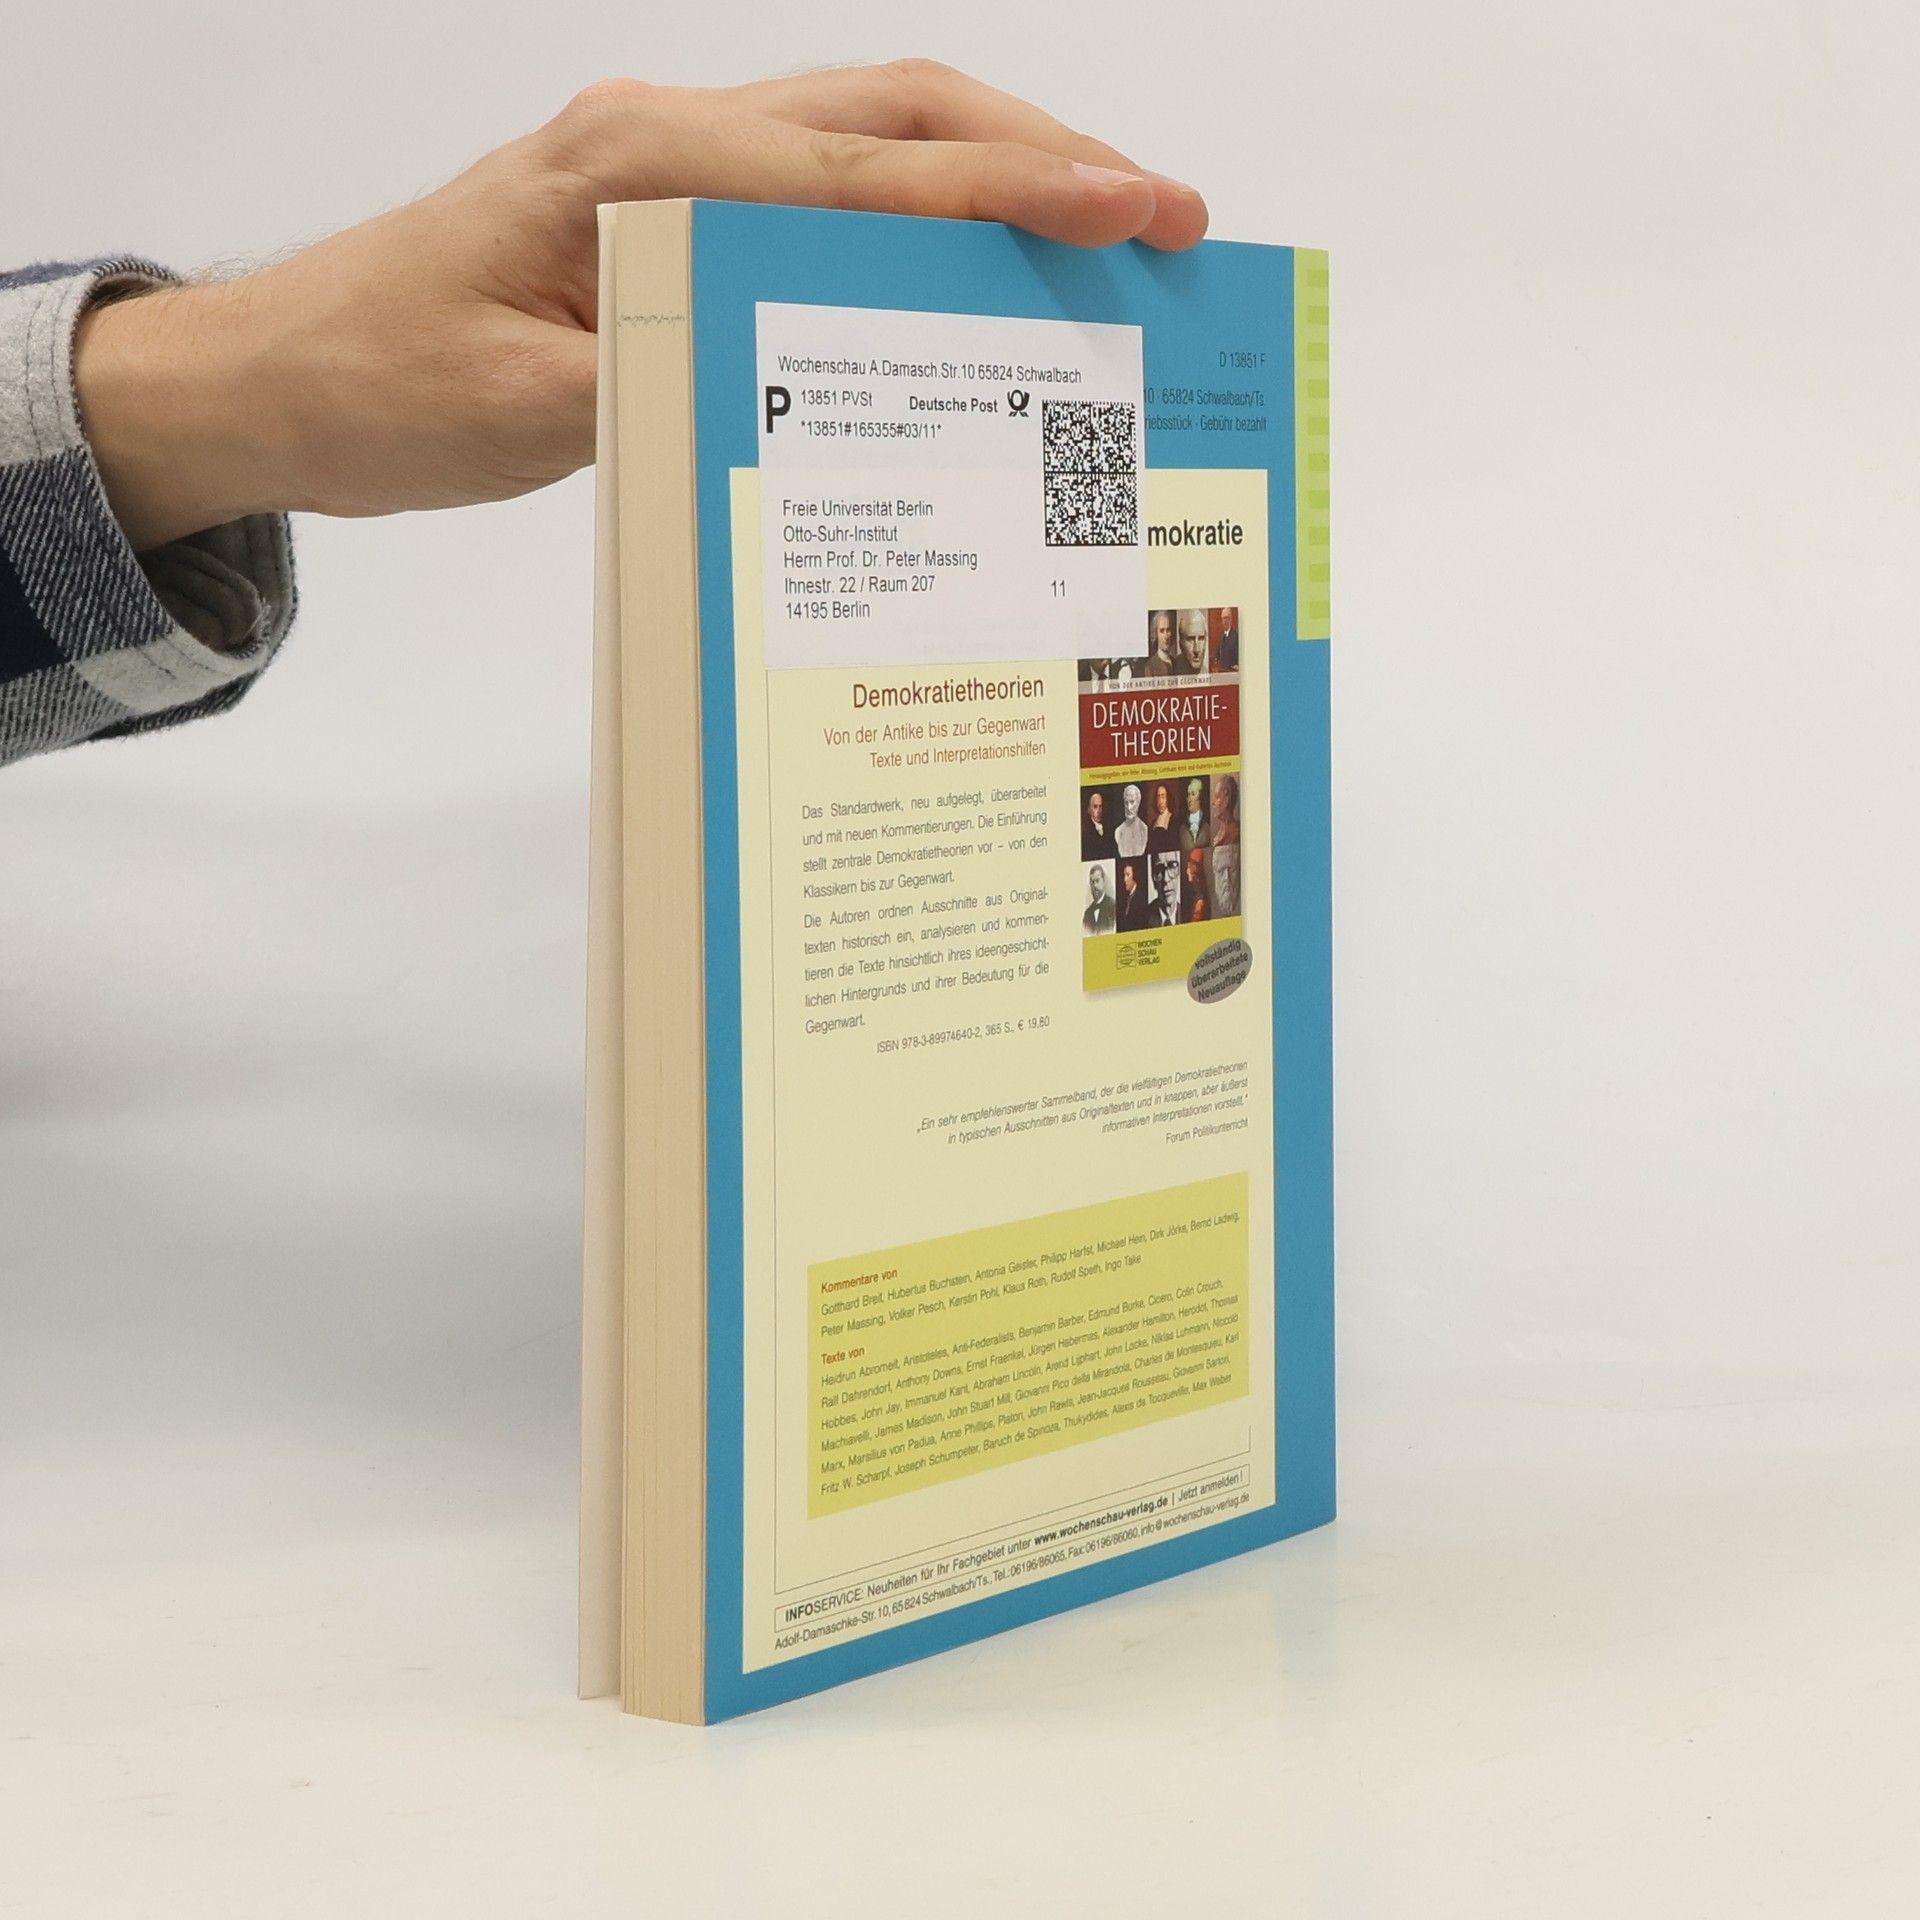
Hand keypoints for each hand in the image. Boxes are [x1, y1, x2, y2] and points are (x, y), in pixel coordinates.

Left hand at [73, 63, 1207, 549]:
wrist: (284, 373)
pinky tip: (979, 263)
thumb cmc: (383, 386)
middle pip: (896, 116)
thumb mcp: (524, 412)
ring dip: (995, 171)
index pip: (863, 174)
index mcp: (637, 169)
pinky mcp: (667, 207)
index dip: (1009, 197)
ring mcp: (668, 164)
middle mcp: (665, 139)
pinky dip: (923, 212)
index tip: (1133, 210)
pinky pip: (825, 188)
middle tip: (1166, 210)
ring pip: (870, 136)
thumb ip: (664, 382)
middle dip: (1043, 157)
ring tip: (1110, 226)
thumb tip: (806, 379)